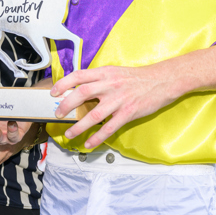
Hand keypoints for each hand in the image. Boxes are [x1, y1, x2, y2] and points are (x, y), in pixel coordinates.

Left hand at [51, 63, 178, 149]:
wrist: (162, 81)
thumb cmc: (137, 78)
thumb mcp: (116, 72)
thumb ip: (99, 79)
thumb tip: (81, 88)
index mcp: (105, 73)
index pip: (79, 75)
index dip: (64, 83)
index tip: (53, 92)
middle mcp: (110, 85)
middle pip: (82, 94)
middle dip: (67, 105)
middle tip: (58, 114)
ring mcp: (119, 99)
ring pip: (94, 114)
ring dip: (79, 126)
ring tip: (70, 134)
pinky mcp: (128, 112)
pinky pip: (109, 127)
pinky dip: (97, 137)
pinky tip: (89, 143)